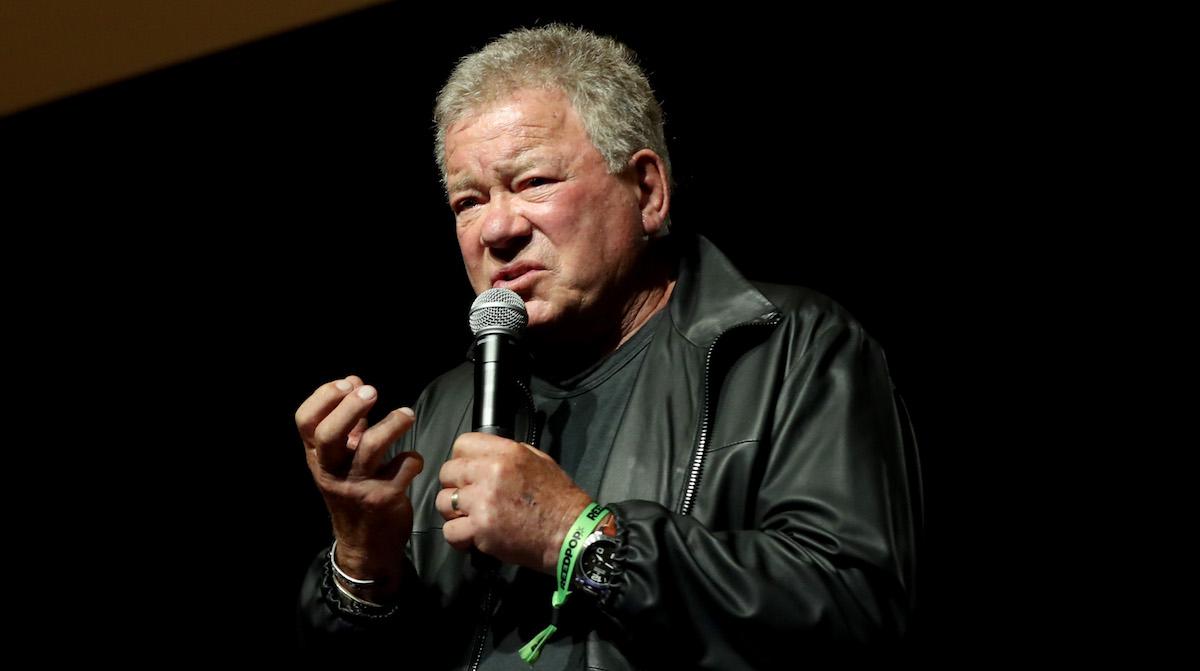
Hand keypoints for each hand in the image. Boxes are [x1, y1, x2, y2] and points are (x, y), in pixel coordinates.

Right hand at [296, 375, 423, 597]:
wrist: (366, 546)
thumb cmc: (354, 493)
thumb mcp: (342, 460)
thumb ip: (349, 423)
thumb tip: (355, 381)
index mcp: (318, 458)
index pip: (305, 422)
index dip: (324, 397)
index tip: (348, 383)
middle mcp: (331, 471)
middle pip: (329, 434)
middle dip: (351, 407)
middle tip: (372, 391)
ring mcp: (357, 486)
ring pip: (371, 447)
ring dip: (392, 424)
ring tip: (407, 414)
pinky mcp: (384, 499)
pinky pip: (402, 468)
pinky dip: (412, 458)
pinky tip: (414, 460)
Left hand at [436, 433, 591, 573]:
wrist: (571, 533)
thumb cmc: (560, 499)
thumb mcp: (539, 461)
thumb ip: (510, 455)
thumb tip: (487, 456)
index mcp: (506, 453)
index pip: (462, 444)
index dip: (462, 459)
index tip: (467, 472)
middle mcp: (490, 473)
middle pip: (448, 472)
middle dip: (454, 485)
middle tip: (468, 497)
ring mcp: (483, 502)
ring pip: (443, 502)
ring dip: (453, 511)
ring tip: (468, 518)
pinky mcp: (481, 529)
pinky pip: (450, 531)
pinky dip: (458, 537)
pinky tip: (471, 537)